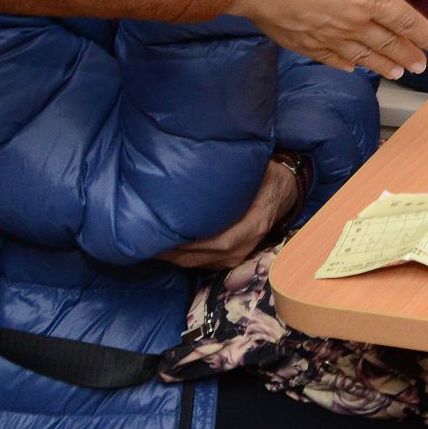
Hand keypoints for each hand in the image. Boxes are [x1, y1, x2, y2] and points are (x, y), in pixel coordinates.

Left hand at [159, 161, 299, 271]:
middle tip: (143, 239)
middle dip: (170, 251)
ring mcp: (239, 255)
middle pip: (201, 257)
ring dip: (172, 256)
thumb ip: (234, 175)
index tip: (163, 233)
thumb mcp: (256, 170)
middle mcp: (246, 246)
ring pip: (197, 264)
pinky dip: (181, 257)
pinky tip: (164, 247)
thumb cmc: (266, 177)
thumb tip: (200, 164)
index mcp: (254, 223)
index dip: (190, 243)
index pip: (219, 241)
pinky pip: (201, 264)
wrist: (284, 193)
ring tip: (148, 243)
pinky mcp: (230, 258)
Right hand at [232, 0, 427, 78]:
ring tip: (397, 73)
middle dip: (408, 54)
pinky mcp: (304, 43)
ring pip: (363, 56)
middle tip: (423, 66)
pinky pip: (331, 59)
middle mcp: (353, 23)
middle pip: (388, 43)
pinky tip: (351, 69)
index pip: (407, 20)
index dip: (427, 35)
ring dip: (383, 65)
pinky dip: (346, 65)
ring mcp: (328, 37)